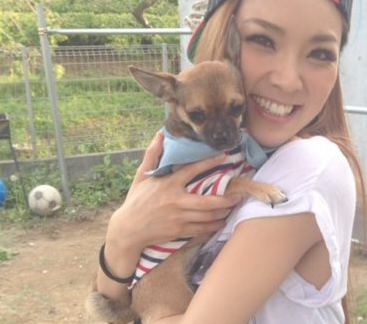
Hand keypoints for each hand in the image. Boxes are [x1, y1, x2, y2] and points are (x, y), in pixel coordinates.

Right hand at [96, 131, 241, 296]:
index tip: (224, 157)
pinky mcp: (178, 231)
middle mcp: (175, 201)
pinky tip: (221, 221)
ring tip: (233, 206)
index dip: (209, 162)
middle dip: (226, 198)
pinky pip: (201, 229)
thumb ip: (152, 155)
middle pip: (207, 201)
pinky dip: (213, 226)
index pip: (192, 170)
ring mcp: (178, 217)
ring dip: (223, 212)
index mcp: (168, 184)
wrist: (128, 229)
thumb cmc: (136, 200)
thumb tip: (160, 135)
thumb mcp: (141, 175)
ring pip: (207, 216)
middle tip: (239, 193)